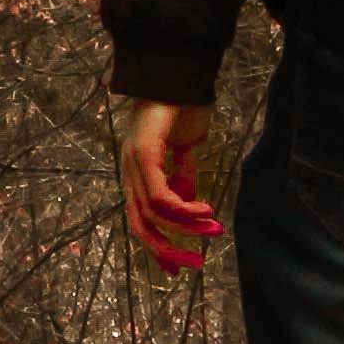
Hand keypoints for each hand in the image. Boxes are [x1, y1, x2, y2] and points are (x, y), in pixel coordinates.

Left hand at [123, 98, 221, 271]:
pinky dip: (183, 208)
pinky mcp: (143, 153)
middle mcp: (131, 171)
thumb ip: (185, 175)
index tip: (176, 270)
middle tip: (193, 265)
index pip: (141, 219)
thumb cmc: (183, 105)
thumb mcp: (187, 148)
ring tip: (213, 229)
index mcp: (139, 172)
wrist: (181, 73)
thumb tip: (189, 203)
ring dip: (185, 228)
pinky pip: (160, 194)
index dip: (157, 246)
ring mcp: (134, 162)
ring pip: (152, 213)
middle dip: (167, 250)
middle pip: (140, 225)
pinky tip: (206, 209)